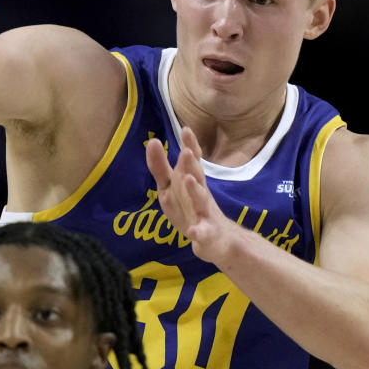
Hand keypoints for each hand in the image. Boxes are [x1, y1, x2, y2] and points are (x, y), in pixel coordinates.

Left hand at [145, 131, 231, 262]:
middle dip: (192, 165)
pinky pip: (203, 232)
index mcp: (191, 181)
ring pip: (201, 200)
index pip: (192, 161)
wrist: (216, 239)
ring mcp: (205, 213)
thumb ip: (160, 167)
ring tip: (188, 179)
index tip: (186, 129)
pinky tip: (193, 231)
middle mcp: (200, 194)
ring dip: (195, 190)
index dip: (190, 145)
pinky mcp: (207, 232)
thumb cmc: (190, 207)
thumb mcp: (170, 187)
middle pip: (197, 176)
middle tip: (187, 151)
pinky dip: (199, 231)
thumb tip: (152, 141)